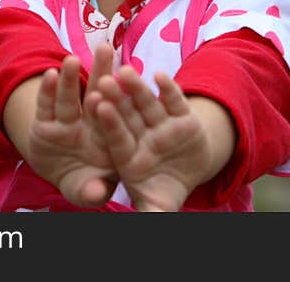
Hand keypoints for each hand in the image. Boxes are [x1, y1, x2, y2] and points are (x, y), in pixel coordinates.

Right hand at [26, 43, 116, 206]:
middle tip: (104, 48)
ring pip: (70, 97)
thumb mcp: (86, 191)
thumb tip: (96, 194)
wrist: (59, 175)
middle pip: (95, 94)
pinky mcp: (44, 123)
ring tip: (71, 59)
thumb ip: (93, 191)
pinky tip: (48, 73)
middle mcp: (88, 125)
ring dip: (69, 78)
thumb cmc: (84, 182)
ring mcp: (67, 123)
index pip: (112, 117)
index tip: (113, 87)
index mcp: (107, 137)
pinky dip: (46, 90)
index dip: (113, 102)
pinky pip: (46, 105)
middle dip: (100, 72)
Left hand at [95, 67, 212, 211]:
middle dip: (116, 97)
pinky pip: (174, 100)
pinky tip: (160, 75)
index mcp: (128, 155)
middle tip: (103, 80)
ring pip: (146, 102)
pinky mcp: (182, 116)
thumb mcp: (156, 206)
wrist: (191, 172)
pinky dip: (169, 88)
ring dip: (137, 87)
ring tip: (126, 70)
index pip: (116, 137)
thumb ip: (148, 214)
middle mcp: (142, 136)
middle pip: (127, 114)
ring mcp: (161, 124)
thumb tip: (135, 219)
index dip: (109, 122)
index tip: (98, 105)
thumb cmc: (165, 191)